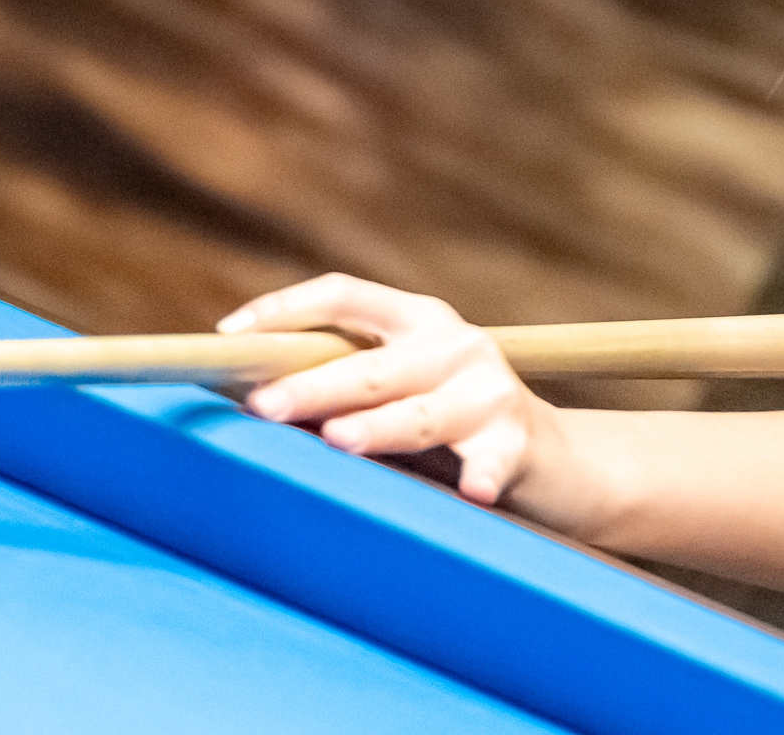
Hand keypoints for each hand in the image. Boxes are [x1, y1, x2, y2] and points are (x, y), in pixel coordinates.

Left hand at [219, 273, 560, 506]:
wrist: (554, 459)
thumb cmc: (449, 425)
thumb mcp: (403, 387)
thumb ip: (346, 381)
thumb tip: (249, 391)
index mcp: (418, 319)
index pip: (344, 294)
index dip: (285, 309)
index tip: (230, 337)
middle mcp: (455, 344)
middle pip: (371, 364)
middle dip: (313, 386)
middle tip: (265, 406)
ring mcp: (489, 391)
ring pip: (420, 413)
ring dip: (378, 428)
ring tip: (341, 439)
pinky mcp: (518, 441)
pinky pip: (491, 460)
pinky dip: (480, 474)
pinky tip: (473, 490)